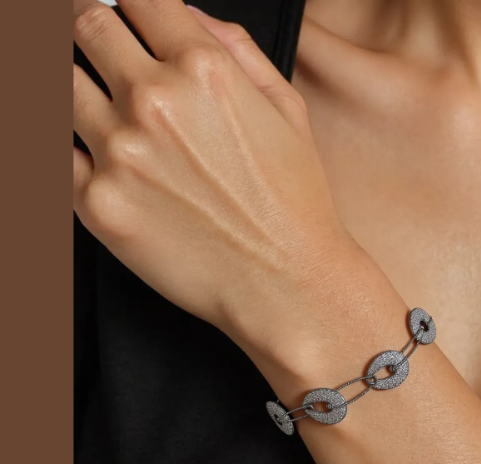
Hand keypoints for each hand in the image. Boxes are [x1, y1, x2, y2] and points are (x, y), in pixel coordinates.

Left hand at [73, 0, 378, 371]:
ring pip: (56, 82)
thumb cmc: (295, 206)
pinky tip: (99, 157)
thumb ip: (237, 49)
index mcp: (204, 71)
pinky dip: (70, 146)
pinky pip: (53, 152)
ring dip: (75, 85)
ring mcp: (119, 153)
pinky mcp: (96, 204)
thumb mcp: (288, 111)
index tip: (122, 12)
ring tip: (103, 110)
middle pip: (84, 24)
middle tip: (101, 50)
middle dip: (91, 29)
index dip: (127, 1)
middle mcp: (154, 102)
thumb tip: (190, 15)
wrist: (287, 285)